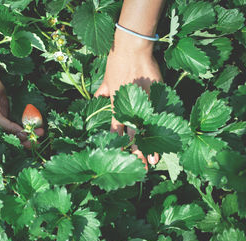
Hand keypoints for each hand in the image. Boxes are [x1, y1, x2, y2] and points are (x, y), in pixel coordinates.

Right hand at [0, 68, 43, 147]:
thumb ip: (6, 125)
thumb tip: (22, 134)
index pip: (10, 138)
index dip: (21, 142)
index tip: (33, 144)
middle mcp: (0, 122)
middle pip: (17, 131)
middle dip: (29, 135)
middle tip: (40, 136)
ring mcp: (5, 111)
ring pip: (20, 121)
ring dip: (30, 126)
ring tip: (41, 130)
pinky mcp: (8, 101)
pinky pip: (20, 110)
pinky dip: (28, 114)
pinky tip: (36, 118)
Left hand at [95, 48, 160, 168]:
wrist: (132, 48)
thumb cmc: (116, 61)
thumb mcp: (106, 79)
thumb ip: (103, 91)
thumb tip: (96, 97)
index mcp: (116, 104)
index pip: (116, 130)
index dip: (118, 144)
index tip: (121, 156)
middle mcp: (129, 107)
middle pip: (132, 134)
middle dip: (136, 152)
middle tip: (140, 168)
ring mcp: (144, 102)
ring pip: (147, 129)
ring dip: (151, 145)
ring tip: (153, 160)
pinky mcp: (157, 94)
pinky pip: (161, 114)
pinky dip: (163, 126)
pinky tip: (168, 139)